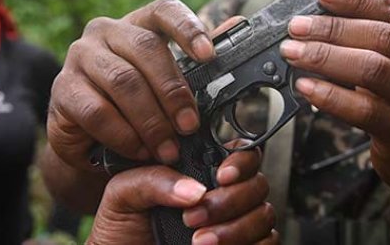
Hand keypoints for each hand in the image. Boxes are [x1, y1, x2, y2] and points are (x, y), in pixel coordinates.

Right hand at [48, 0, 215, 169]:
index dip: (188, 28)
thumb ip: (197, 57)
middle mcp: (106, 32)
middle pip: (146, 49)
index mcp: (138, 24)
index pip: (163, 10)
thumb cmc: (136, 104)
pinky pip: (97, 111)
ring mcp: (80, 57)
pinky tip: (140, 150)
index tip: (209, 55)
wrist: (91, 141)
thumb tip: (236, 24)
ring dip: (151, 119)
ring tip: (168, 147)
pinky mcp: (63, 89)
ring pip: (123, 81)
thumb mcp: (168, 82)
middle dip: (173, 91)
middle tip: (190, 126)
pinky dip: (124, 134)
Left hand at [88, 140, 277, 244]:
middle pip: (257, 184)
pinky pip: (268, 243)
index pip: (241, 153)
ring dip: (234, 228)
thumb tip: (193, 188)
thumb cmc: (121, 233)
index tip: (221, 176)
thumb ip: (154, 179)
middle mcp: (224, 196)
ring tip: (198, 242)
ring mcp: (237, 224)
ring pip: (264, 215)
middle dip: (229, 201)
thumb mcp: (124, 195)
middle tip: (194, 216)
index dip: (240, 161)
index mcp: (201, 172)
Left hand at [279, 0, 389, 210]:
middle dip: (334, 29)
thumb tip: (323, 12)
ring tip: (294, 52)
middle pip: (386, 39)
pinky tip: (305, 85)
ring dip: (326, 57)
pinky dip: (330, 95)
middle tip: (296, 28)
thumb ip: (380, 41)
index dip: (358, 1)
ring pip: (374, 70)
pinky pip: (365, 110)